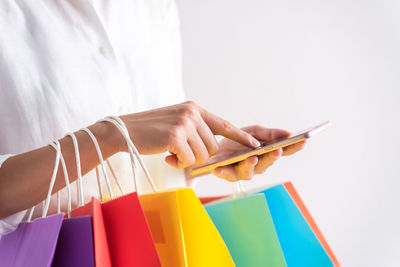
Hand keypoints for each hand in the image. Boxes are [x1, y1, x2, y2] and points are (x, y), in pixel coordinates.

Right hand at [119, 101, 260, 168]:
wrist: (124, 130)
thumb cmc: (150, 131)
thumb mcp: (176, 122)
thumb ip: (195, 129)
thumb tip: (212, 148)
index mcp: (194, 109)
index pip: (223, 123)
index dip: (240, 136)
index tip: (256, 144)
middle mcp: (192, 113)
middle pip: (213, 146)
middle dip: (199, 156)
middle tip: (180, 154)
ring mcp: (184, 123)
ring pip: (203, 155)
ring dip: (188, 160)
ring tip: (171, 153)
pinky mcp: (176, 135)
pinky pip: (189, 159)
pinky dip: (179, 163)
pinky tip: (166, 156)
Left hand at [211, 125, 305, 181]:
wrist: (215, 148)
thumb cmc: (237, 141)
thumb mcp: (253, 132)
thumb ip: (269, 134)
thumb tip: (288, 133)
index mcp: (266, 154)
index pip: (284, 151)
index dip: (294, 147)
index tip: (303, 141)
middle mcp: (258, 166)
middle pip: (267, 163)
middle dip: (272, 157)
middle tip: (278, 150)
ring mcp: (244, 172)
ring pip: (249, 171)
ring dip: (251, 164)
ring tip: (251, 158)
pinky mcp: (228, 175)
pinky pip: (226, 174)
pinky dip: (222, 172)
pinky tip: (218, 168)